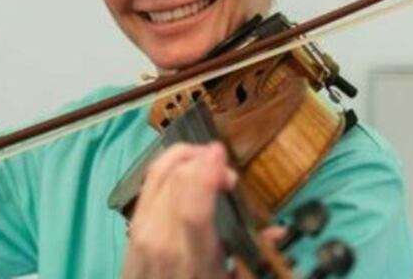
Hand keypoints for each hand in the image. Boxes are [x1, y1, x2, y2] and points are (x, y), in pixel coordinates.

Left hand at [121, 142, 286, 278]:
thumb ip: (253, 258)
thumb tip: (279, 231)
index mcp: (190, 259)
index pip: (194, 208)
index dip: (206, 173)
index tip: (222, 153)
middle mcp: (161, 238)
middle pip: (176, 179)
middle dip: (202, 161)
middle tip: (227, 172)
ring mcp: (142, 228)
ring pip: (160, 172)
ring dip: (186, 156)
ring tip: (209, 160)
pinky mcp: (133, 220)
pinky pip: (150, 179)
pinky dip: (170, 164)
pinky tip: (187, 166)